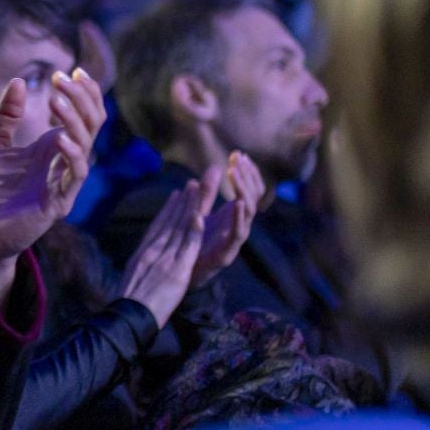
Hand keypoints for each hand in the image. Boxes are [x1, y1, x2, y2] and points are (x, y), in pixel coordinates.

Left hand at [0, 68, 105, 296]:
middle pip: (92, 123)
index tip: (70, 70)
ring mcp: (64, 183)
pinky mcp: (58, 203)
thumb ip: (6, 116)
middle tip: (62, 79)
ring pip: (86, 145)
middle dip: (81, 98)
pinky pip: (73, 175)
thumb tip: (18, 80)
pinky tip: (58, 137)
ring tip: (56, 99)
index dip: (83, 91)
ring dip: (74, 119)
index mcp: (52, 147)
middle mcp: (64, 162)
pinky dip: (70, 153)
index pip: (83, 113)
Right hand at [115, 178, 208, 327]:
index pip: (156, 227)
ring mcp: (164, 260)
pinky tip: (201, 216)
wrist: (127, 318)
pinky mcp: (176, 271)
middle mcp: (152, 253)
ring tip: (198, 191)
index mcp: (140, 255)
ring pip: (180, 230)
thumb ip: (136, 270)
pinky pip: (188, 247)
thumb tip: (137, 268)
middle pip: (169, 223)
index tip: (175, 196)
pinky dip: (195, 230)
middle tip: (191, 185)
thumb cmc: (124, 308)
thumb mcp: (128, 282)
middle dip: (181, 202)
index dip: (167, 210)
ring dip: (190, 208)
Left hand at [192, 151, 261, 285]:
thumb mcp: (198, 213)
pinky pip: (238, 234)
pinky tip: (238, 202)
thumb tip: (213, 167)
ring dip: (244, 190)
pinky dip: (239, 218)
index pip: (250, 189)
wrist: (176, 276)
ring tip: (236, 173)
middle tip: (238, 158)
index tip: (239, 154)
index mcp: (233, 216)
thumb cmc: (190, 244)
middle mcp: (238, 226)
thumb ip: (206, 193)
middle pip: (253, 196)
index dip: (247, 172)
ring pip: (249, 212)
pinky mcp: (226, 254)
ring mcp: (234, 240)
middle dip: (247, 176)